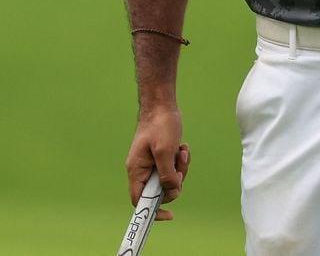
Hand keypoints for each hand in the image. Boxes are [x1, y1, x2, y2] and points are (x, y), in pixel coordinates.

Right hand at [125, 105, 189, 220]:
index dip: (152, 210)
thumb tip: (172, 190)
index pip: (139, 200)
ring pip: (169, 179)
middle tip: (180, 167)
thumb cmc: (160, 125)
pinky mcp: (161, 157)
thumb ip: (167, 175)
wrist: (161, 104)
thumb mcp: (165, 151)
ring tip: (182, 151)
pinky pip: (173, 169)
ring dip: (180, 169)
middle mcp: (142, 169)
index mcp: (137, 170)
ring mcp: (151, 164)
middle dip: (174, 182)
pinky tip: (182, 147)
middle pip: (159, 191)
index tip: (169, 215)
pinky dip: (180, 161)